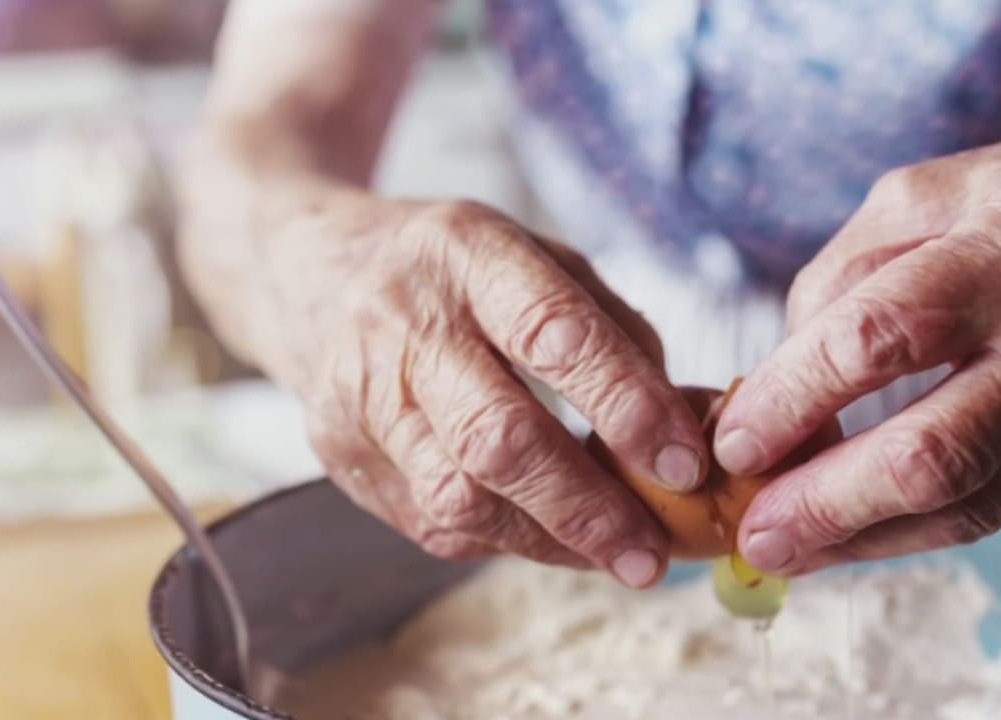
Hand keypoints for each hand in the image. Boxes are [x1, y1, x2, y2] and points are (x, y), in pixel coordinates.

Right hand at [191, 183, 708, 586]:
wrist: (312, 274)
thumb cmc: (453, 271)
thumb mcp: (538, 258)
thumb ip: (615, 333)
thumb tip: (688, 423)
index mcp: (466, 252)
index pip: (552, 334)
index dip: (625, 406)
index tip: (685, 465)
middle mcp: (403, 322)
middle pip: (498, 436)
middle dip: (588, 505)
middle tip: (652, 551)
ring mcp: (362, 396)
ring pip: (460, 496)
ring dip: (552, 540)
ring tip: (620, 556)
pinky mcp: (342, 455)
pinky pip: (435, 521)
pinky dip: (509, 540)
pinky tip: (557, 539)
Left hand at [714, 118, 1000, 573]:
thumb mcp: (925, 196)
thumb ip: (840, 282)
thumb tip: (774, 391)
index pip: (881, 337)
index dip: (793, 398)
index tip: (734, 442)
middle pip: (936, 453)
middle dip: (826, 504)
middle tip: (752, 533)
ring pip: (969, 506)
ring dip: (861, 539)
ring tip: (786, 549)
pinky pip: (997, 509)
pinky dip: (914, 527)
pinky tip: (855, 531)